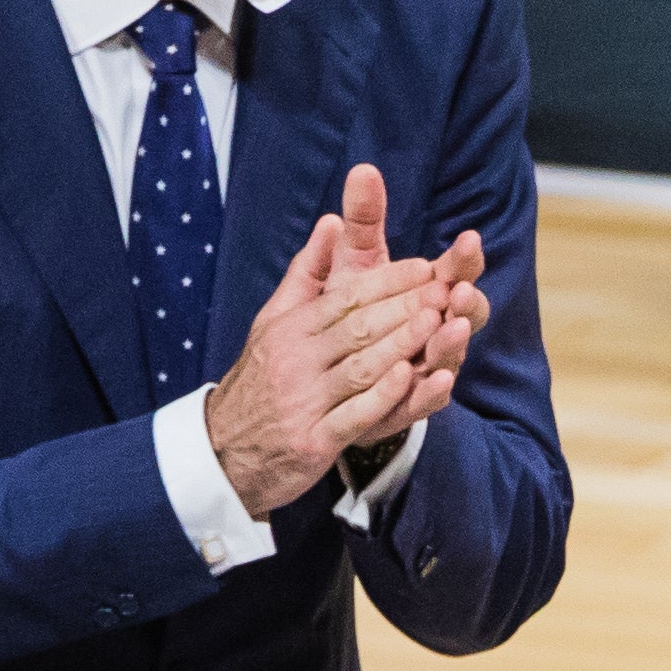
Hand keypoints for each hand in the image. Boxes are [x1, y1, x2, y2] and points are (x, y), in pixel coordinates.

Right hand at [210, 162, 490, 515]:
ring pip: (360, 368)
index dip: (388, 281)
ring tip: (437, 325)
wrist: (226, 448)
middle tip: (444, 292)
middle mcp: (296, 360)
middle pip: (358, 328)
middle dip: (405, 308)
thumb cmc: (262, 379)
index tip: (426, 268)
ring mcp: (304, 401)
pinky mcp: (313, 440)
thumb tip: (331, 221)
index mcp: (291, 328)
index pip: (345, 298)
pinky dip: (384, 397)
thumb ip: (307, 272)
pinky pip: (354, 415)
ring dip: (401, 345)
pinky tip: (411, 380)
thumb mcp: (275, 320)